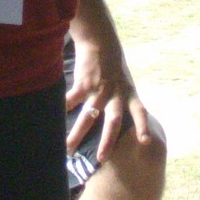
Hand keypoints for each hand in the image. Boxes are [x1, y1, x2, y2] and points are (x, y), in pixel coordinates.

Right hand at [66, 28, 152, 160]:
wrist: (101, 41)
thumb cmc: (113, 65)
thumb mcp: (125, 83)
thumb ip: (124, 102)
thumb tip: (121, 124)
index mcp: (128, 93)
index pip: (139, 111)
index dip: (143, 126)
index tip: (146, 142)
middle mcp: (116, 93)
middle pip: (113, 120)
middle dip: (108, 140)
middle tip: (102, 159)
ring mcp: (100, 88)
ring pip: (89, 115)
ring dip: (78, 133)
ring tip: (68, 149)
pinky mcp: (84, 82)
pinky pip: (72, 99)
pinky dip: (64, 109)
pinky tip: (53, 119)